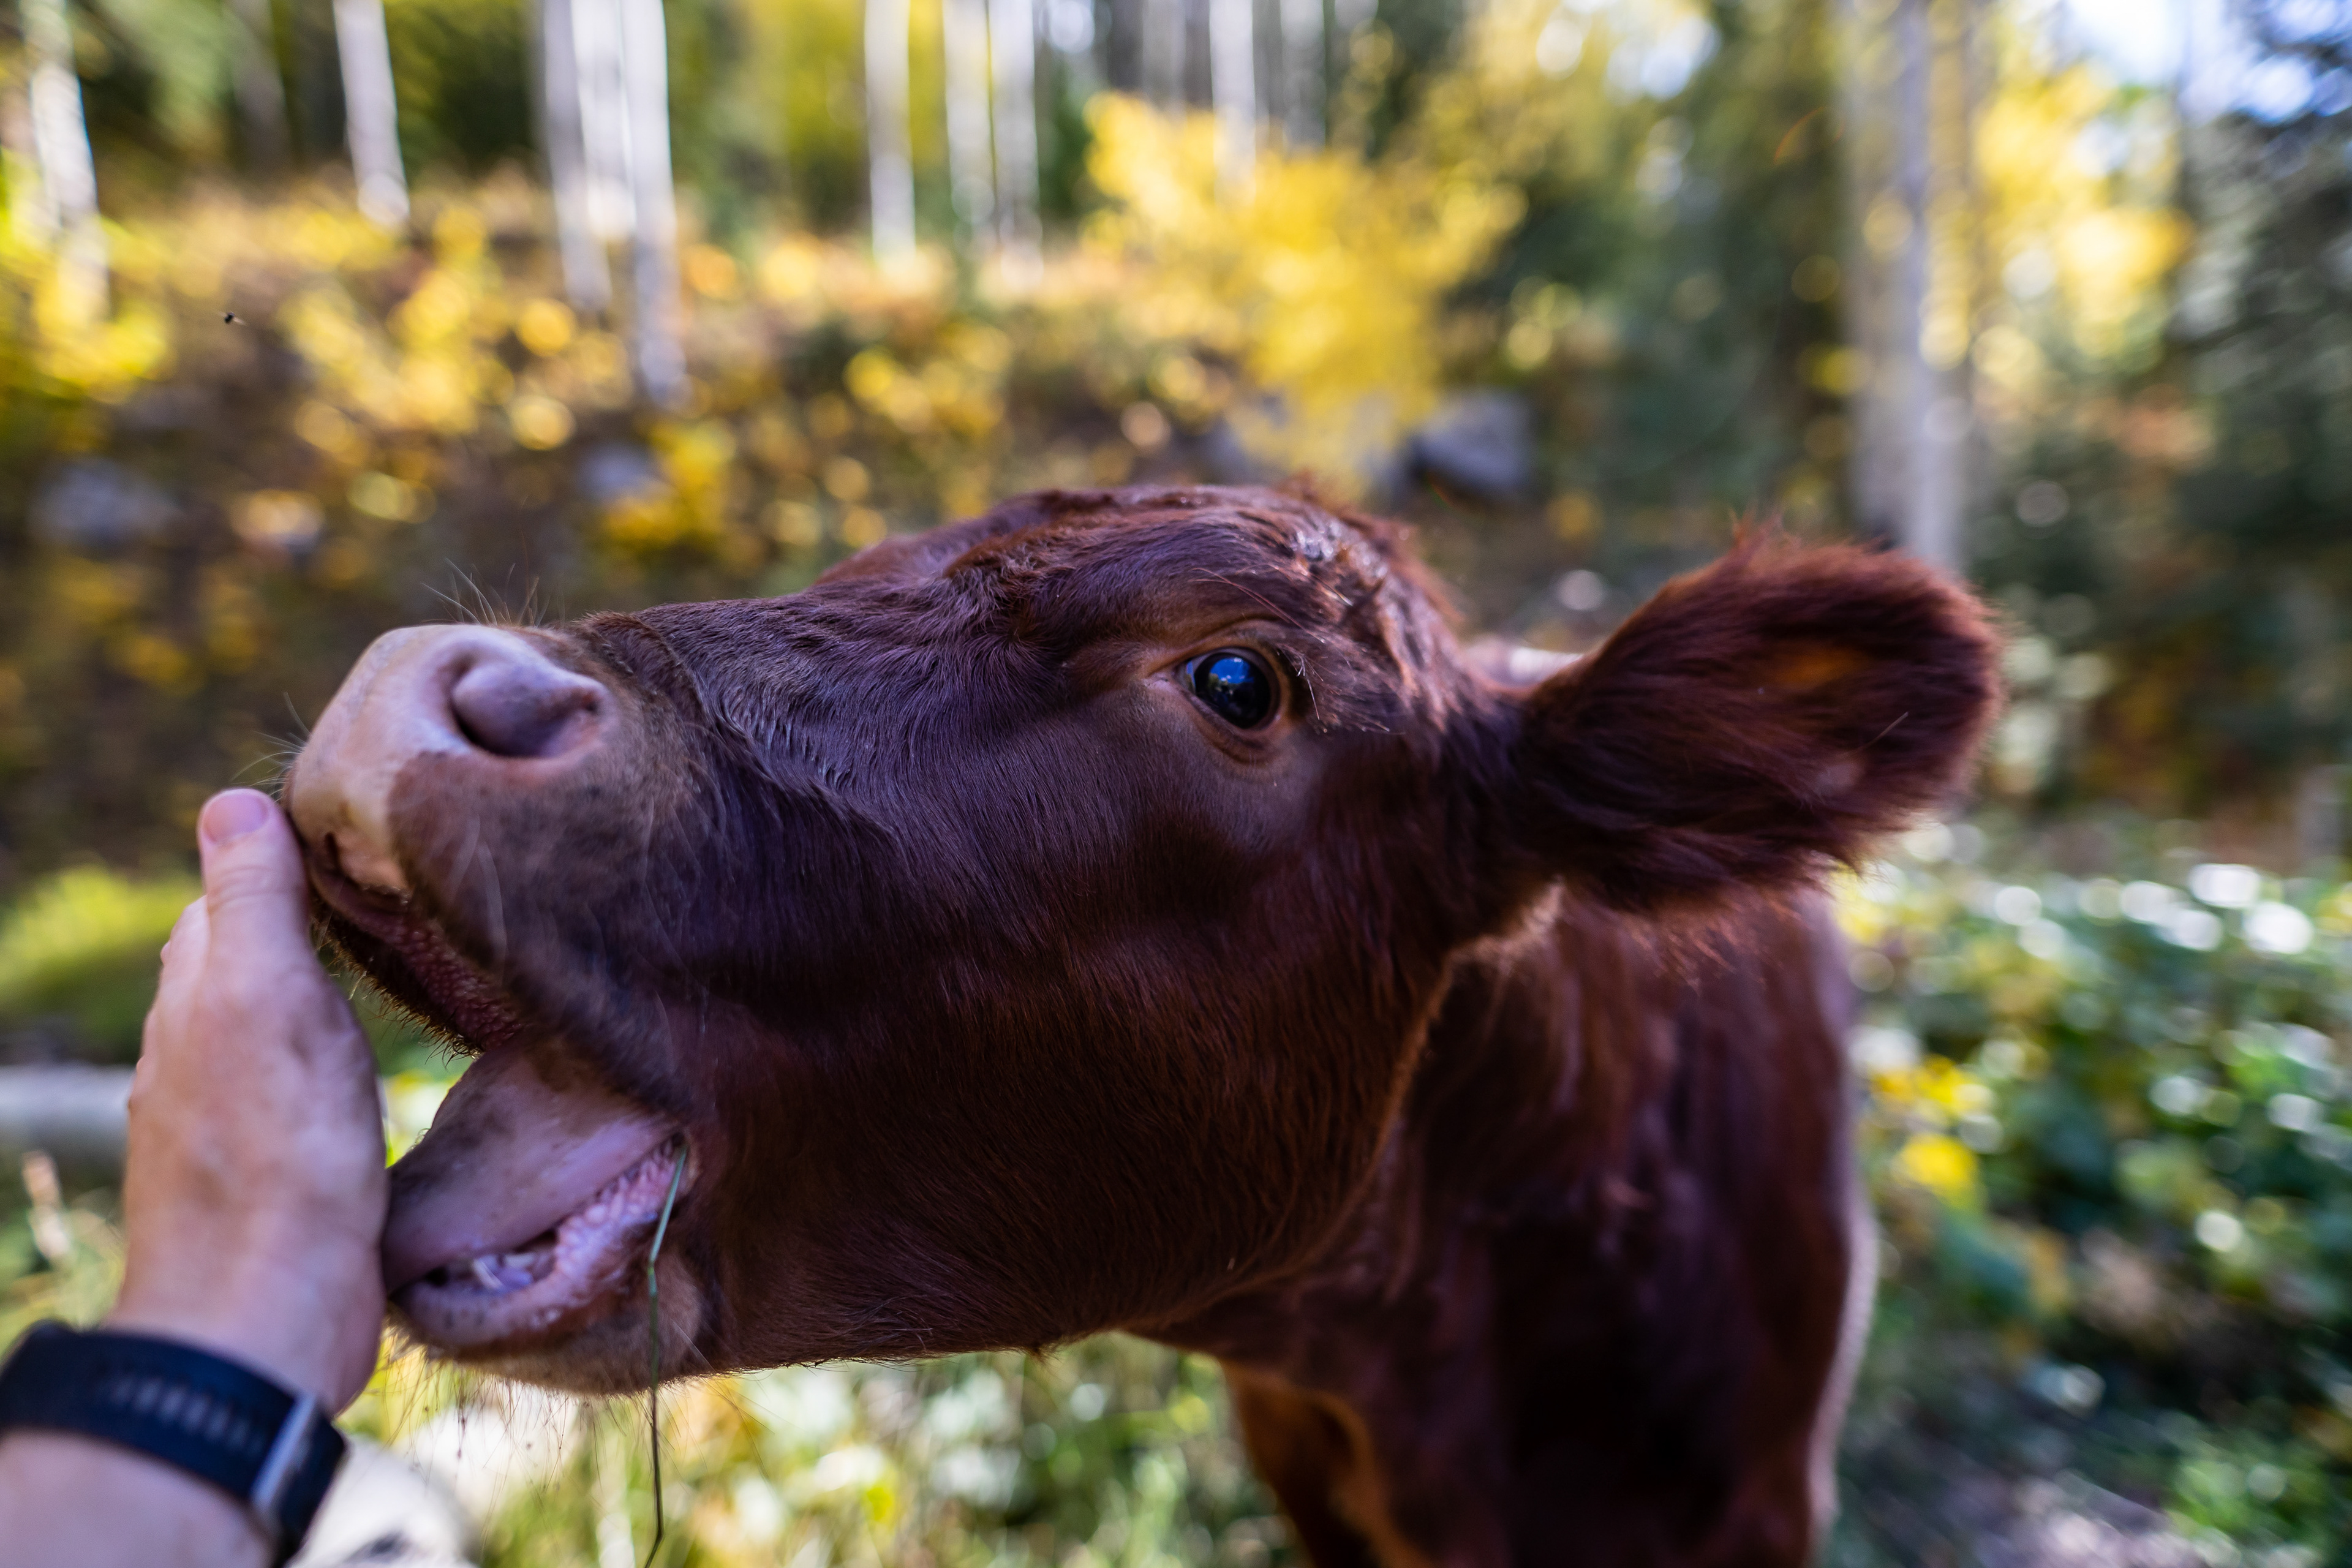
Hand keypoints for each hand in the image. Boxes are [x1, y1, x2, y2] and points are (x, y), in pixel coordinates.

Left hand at [107, 788, 387, 1409]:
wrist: (266, 1318)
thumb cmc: (274, 1156)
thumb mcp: (266, 1001)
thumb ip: (252, 904)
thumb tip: (229, 801)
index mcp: (195, 1003)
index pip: (225, 901)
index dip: (281, 865)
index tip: (352, 842)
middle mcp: (194, 1058)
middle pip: (242, 965)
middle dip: (297, 929)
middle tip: (381, 901)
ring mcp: (226, 1125)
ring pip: (267, 1033)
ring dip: (312, 1004)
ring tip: (379, 980)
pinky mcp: (268, 1182)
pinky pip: (291, 1098)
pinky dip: (323, 1071)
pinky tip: (358, 1082)